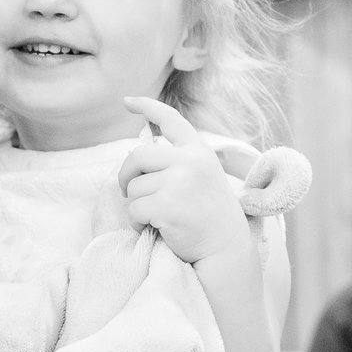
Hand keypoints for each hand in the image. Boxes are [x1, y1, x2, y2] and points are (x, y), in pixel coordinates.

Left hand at [116, 97, 250, 266]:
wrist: (226, 249)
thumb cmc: (210, 217)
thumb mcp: (202, 178)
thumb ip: (179, 162)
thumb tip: (139, 155)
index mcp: (198, 151)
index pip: (170, 119)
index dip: (146, 107)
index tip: (127, 101)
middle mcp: (190, 161)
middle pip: (138, 156)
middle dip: (126, 174)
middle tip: (127, 191)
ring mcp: (180, 182)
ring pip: (134, 188)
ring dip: (136, 206)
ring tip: (155, 218)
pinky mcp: (168, 205)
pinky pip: (134, 209)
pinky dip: (137, 222)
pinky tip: (153, 229)